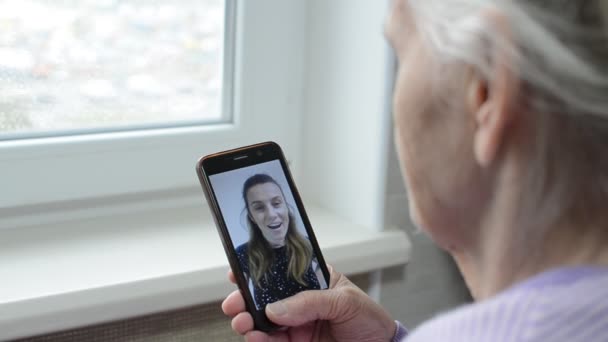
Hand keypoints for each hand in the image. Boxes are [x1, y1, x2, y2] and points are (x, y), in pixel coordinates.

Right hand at [222, 266, 396, 341]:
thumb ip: (310, 303)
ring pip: (263, 322)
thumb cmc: (370, 320)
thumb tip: (276, 308)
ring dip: (248, 322)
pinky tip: (255, 338)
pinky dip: (260, 341)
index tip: (238, 271)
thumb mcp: (345, 302)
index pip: (281, 271)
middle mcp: (300, 302)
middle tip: (236, 304)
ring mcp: (296, 325)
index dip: (258, 270)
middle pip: (265, 297)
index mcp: (312, 281)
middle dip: (245, 299)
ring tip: (243, 323)